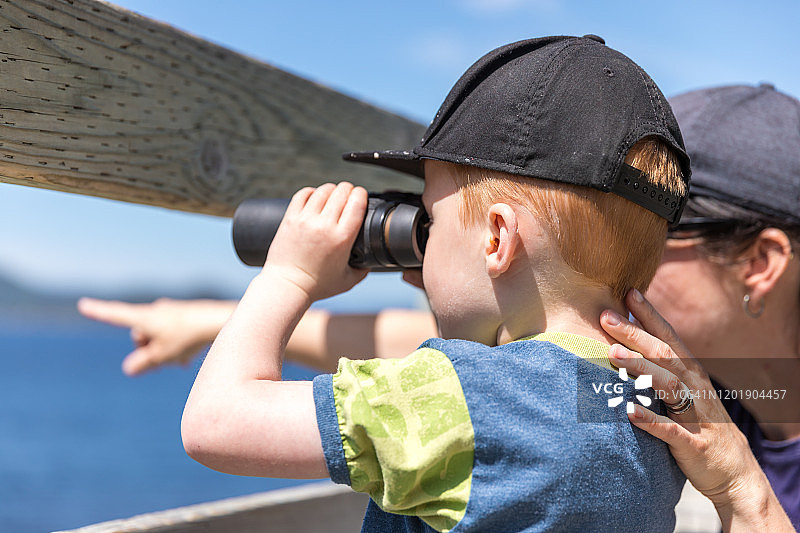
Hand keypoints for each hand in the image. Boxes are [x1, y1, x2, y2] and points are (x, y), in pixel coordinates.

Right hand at [77, 297, 233, 375]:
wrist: (220, 322)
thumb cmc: (188, 337)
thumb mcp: (161, 355)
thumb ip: (142, 363)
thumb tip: (129, 368)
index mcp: (144, 317)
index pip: (115, 315)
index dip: (98, 312)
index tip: (82, 304)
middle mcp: (156, 311)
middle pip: (141, 335)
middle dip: (148, 349)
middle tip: (165, 358)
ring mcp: (172, 313)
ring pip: (159, 338)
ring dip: (166, 351)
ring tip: (181, 358)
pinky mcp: (186, 318)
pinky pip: (174, 337)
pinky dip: (177, 347)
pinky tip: (188, 359)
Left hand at [262, 182, 367, 301]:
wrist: (287, 286)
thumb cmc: (317, 286)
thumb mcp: (348, 280)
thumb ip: (364, 270)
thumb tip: (371, 261)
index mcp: (342, 237)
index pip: (357, 202)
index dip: (361, 194)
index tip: (361, 197)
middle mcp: (324, 225)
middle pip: (341, 191)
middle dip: (348, 190)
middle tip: (348, 196)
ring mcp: (306, 220)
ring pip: (323, 190)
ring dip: (331, 190)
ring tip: (332, 197)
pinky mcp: (290, 218)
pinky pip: (303, 194)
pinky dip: (312, 192)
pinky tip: (315, 198)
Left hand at [600, 289, 793, 531]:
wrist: (734, 473)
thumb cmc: (700, 426)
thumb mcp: (682, 394)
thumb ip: (660, 371)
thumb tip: (627, 345)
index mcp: (690, 373)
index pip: (667, 337)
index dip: (648, 315)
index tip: (627, 293)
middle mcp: (694, 388)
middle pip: (663, 354)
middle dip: (634, 334)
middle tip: (605, 317)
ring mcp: (695, 415)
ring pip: (667, 385)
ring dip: (639, 369)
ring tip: (612, 355)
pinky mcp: (692, 443)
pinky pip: (669, 430)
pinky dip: (649, 420)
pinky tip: (628, 412)